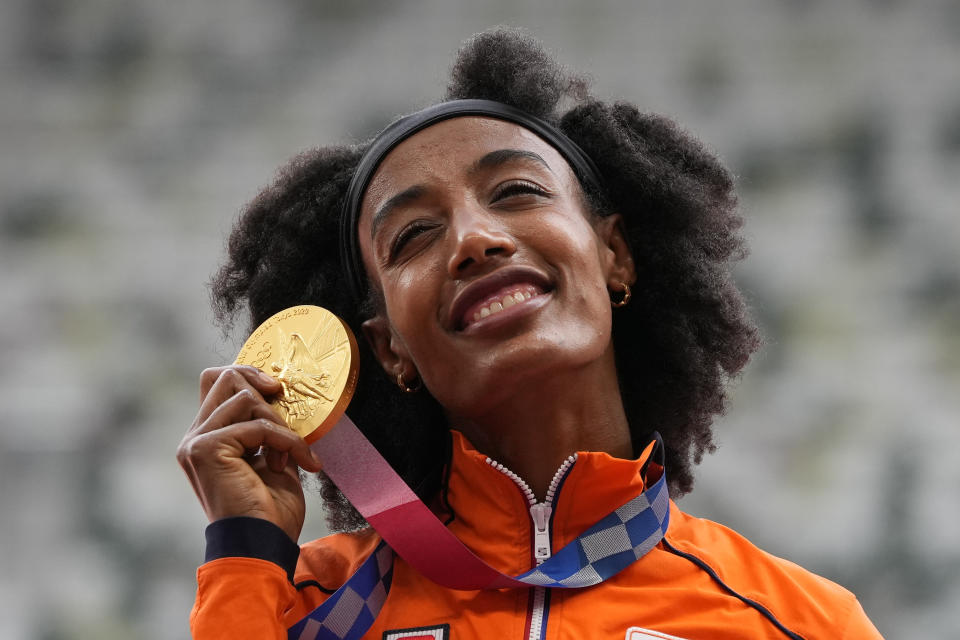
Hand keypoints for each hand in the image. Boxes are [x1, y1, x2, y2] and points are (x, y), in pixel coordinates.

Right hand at [176, 365, 322, 542]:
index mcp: (206, 439)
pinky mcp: (206, 449)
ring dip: (279, 423)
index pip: (218, 383)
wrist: (263, 545)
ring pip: (244, 397)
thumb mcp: (271, 457)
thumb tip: (276, 392)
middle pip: (224, 377)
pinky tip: (295, 463)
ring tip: (290, 454)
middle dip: (264, 390)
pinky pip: (255, 424)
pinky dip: (285, 440)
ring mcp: (196, 443)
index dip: (250, 376)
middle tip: (286, 417)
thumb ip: (266, 427)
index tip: (278, 392)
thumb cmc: (270, 511)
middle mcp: (194, 438)